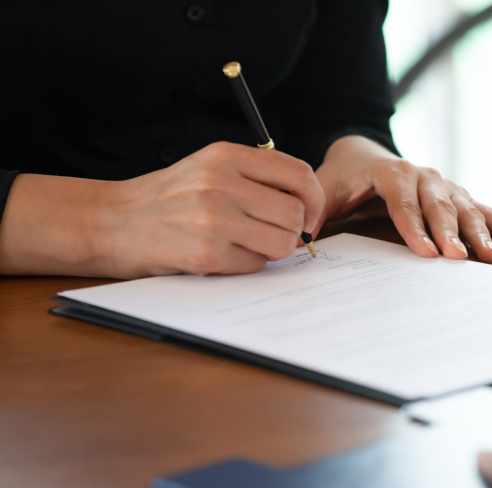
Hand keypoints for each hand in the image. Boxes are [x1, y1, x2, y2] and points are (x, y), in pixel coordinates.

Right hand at [102, 142, 324, 277]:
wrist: (113, 221)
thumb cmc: (170, 198)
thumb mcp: (210, 167)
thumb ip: (256, 176)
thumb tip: (308, 204)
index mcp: (227, 156)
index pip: (298, 174)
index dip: (314, 199)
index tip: (310, 216)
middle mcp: (222, 183)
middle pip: (295, 212)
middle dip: (294, 230)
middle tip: (277, 236)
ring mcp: (213, 218)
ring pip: (282, 242)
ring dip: (273, 250)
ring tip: (248, 244)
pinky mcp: (206, 252)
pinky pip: (256, 264)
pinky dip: (248, 264)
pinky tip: (225, 255)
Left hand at [316, 136, 491, 262]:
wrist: (362, 155)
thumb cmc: (343, 179)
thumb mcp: (325, 189)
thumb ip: (317, 208)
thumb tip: (305, 235)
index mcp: (390, 172)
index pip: (403, 201)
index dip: (415, 226)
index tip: (426, 252)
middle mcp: (421, 174)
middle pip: (439, 204)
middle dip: (451, 233)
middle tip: (461, 259)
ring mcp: (442, 183)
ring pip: (465, 207)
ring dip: (481, 232)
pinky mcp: (455, 194)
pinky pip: (482, 207)